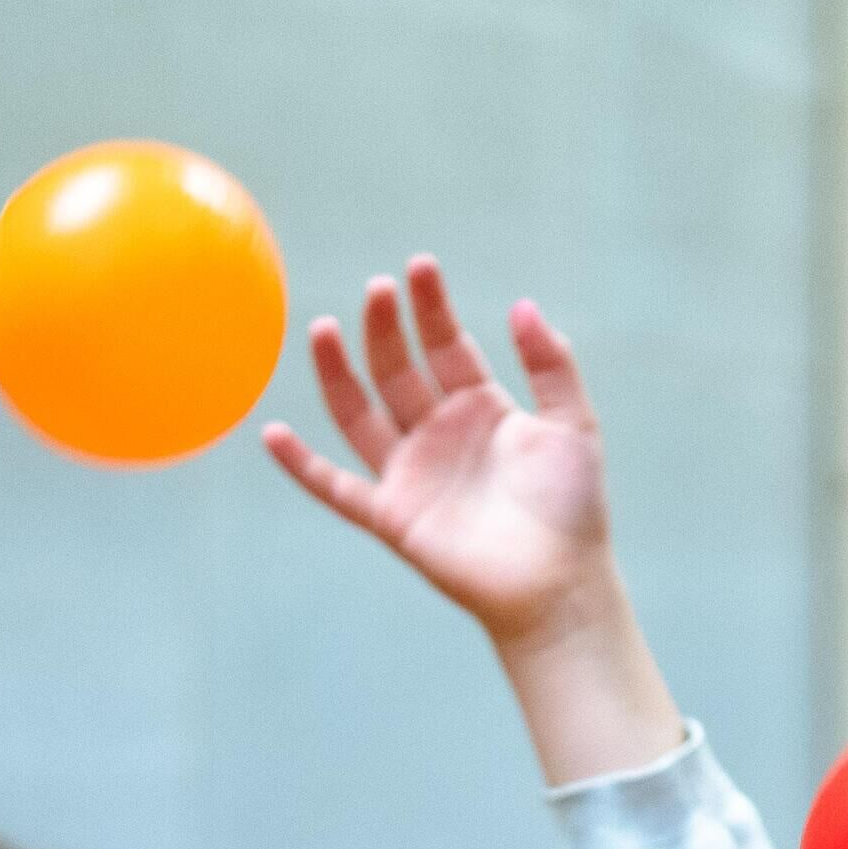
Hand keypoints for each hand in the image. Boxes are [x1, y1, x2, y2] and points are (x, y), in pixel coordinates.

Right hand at [264, 258, 612, 650]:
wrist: (558, 581)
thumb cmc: (572, 507)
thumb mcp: (573, 424)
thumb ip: (552, 365)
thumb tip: (524, 305)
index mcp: (480, 407)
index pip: (445, 344)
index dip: (431, 308)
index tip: (420, 267)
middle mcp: (438, 433)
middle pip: (397, 370)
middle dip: (385, 328)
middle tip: (378, 290)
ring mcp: (411, 473)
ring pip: (358, 414)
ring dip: (337, 374)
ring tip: (320, 328)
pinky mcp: (392, 516)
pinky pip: (336, 487)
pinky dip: (302, 465)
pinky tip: (274, 434)